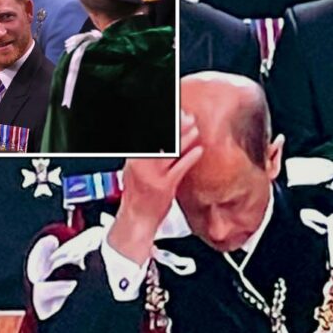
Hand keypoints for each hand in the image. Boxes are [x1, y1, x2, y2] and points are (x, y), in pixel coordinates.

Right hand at [107, 112, 202, 264]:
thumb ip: (150, 155)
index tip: (173, 112)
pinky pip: (179, 169)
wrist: (137, 221)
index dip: (162, 122)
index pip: (146, 135)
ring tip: (195, 129)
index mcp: (133, 159)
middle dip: (174, 125)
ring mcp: (151, 176)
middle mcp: (140, 165)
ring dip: (184, 138)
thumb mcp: (139, 170)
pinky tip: (198, 151)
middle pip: (158, 139)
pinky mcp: (163, 187)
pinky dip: (190, 157)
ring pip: (169, 151)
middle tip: (187, 116)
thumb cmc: (141, 195)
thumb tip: (167, 138)